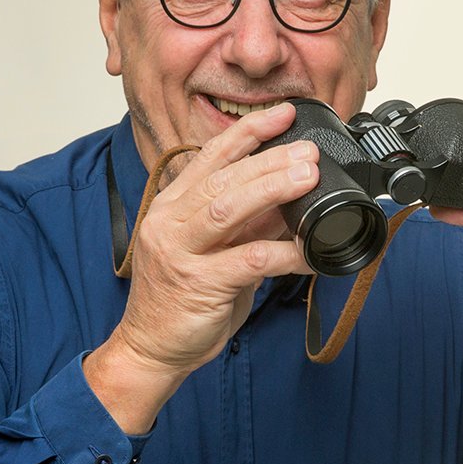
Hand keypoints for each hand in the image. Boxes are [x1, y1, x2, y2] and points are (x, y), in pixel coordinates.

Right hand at [86, 103, 318, 432]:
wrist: (150, 349)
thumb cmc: (181, 300)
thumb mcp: (212, 250)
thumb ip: (244, 223)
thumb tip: (287, 199)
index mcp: (171, 206)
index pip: (209, 156)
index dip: (247, 131)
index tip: (282, 114)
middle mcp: (169, 222)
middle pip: (223, 178)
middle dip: (269, 160)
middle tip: (308, 153)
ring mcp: (179, 252)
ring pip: (228, 208)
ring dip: (273, 189)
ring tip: (308, 178)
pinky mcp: (198, 284)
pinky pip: (250, 261)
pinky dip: (286, 254)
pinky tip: (312, 251)